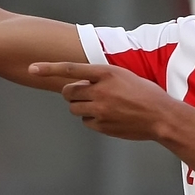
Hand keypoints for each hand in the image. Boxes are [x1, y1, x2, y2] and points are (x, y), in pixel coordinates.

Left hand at [29, 62, 177, 140]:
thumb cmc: (145, 94)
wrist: (161, 117)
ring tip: (101, 105)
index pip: (70, 69)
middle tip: (84, 94)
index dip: (49, 68)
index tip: (32, 68)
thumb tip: (79, 84)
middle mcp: (100, 90)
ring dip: (81, 106)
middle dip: (72, 93)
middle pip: (68, 92)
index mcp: (106, 73)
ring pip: (74, 108)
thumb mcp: (124, 76)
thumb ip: (101, 78)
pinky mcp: (102, 125)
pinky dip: (92, 119)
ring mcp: (100, 109)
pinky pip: (86, 122)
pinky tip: (109, 117)